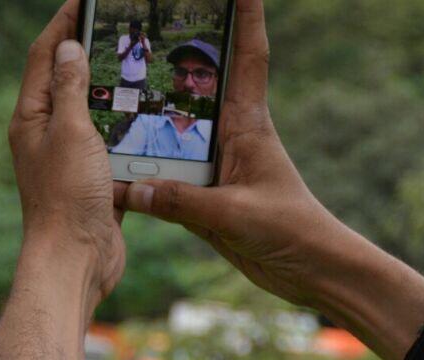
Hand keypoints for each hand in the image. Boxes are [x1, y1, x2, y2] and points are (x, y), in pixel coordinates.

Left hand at [11, 1, 125, 303]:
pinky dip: (125, 125)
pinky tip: (149, 114)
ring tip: (140, 60)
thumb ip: (71, 88)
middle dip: (88, 48)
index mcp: (31, 118)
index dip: (63, 23)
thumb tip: (69, 47)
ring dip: (111, 87)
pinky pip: (108, 142)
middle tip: (117, 24)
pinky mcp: (92, 180)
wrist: (75, 260)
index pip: (45, 55)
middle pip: (66, 79)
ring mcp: (69, 159)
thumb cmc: (67, 197)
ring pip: (90, 111)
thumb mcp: (70, 132)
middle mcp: (45, 135)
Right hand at [115, 0, 346, 308]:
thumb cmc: (290, 231)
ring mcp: (216, 165)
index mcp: (248, 125)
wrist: (309, 270)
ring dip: (152, 111)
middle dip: (181, 50)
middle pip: (201, 84)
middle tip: (153, 27)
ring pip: (175, 129)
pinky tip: (114, 166)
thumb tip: (130, 191)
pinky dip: (143, 169)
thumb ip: (180, 202)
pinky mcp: (205, 195)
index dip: (245, 14)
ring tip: (115, 85)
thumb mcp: (233, 215)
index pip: (247, 56)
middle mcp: (231, 137)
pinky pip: (166, 174)